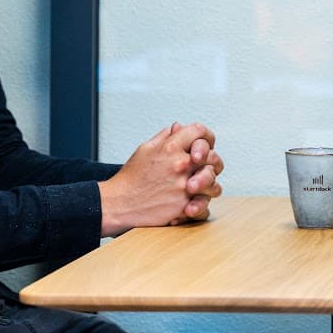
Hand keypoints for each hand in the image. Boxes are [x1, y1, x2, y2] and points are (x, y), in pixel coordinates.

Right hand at [97, 122, 214, 235]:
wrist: (119, 204)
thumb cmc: (131, 178)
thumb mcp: (145, 149)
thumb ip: (165, 136)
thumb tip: (179, 127)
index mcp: (170, 147)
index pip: (199, 131)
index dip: (205, 136)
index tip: (204, 144)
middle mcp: (180, 164)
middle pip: (213, 157)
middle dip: (212, 161)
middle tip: (206, 167)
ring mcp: (184, 186)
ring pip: (213, 182)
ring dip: (209, 185)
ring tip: (199, 187)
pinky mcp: (183, 206)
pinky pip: (204, 206)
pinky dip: (201, 206)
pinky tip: (193, 203)